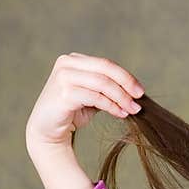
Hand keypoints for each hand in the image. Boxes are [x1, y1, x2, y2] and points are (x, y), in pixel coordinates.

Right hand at [25, 52, 145, 151]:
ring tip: (132, 110)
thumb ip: (108, 89)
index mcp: (74, 60)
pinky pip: (95, 97)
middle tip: (140, 99)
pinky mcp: (63, 93)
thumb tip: (135, 92)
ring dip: (121, 98)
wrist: (48, 129)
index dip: (126, 77)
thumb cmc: (72, 111)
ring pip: (102, 83)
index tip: (140, 91)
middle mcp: (66, 64)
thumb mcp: (93, 95)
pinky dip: (111, 106)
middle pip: (106, 69)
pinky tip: (120, 113)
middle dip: (126, 84)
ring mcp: (63, 77)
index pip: (106, 64)